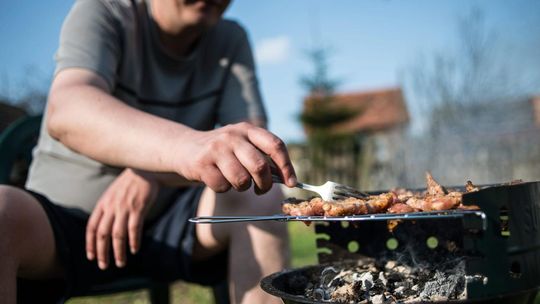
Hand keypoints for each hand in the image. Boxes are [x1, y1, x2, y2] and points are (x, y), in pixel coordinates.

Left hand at [86, 168, 158, 268]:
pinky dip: (133, 241)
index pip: (92, 228)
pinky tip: (134, 249)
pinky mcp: (138, 208)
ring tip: (120, 263)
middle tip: (104, 266)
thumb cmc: (129, 183)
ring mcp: (124, 208)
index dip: (90, 244)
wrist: (145, 170)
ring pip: (118, 235)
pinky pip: (134, 229)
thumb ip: (106, 208)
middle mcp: (111, 207)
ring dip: (118, 252)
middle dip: (102, 253)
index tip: (91, 257)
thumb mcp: (111, 194)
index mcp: (102, 204)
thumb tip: (102, 227)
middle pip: (103, 235)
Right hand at [176, 122, 296, 193]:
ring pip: (241, 180)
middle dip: (264, 184)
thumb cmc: (222, 152)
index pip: (275, 145)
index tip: (291, 182)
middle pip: (260, 166)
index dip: (287, 166)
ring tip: (236, 181)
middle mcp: (233, 136)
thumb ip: (263, 156)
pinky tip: (217, 179)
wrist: (184, 147)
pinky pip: (222, 186)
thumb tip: (287, 178)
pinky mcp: (202, 163)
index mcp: (248, 130)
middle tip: (261, 190)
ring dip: (242, 187)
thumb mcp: (242, 145)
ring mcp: (216, 149)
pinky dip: (224, 188)